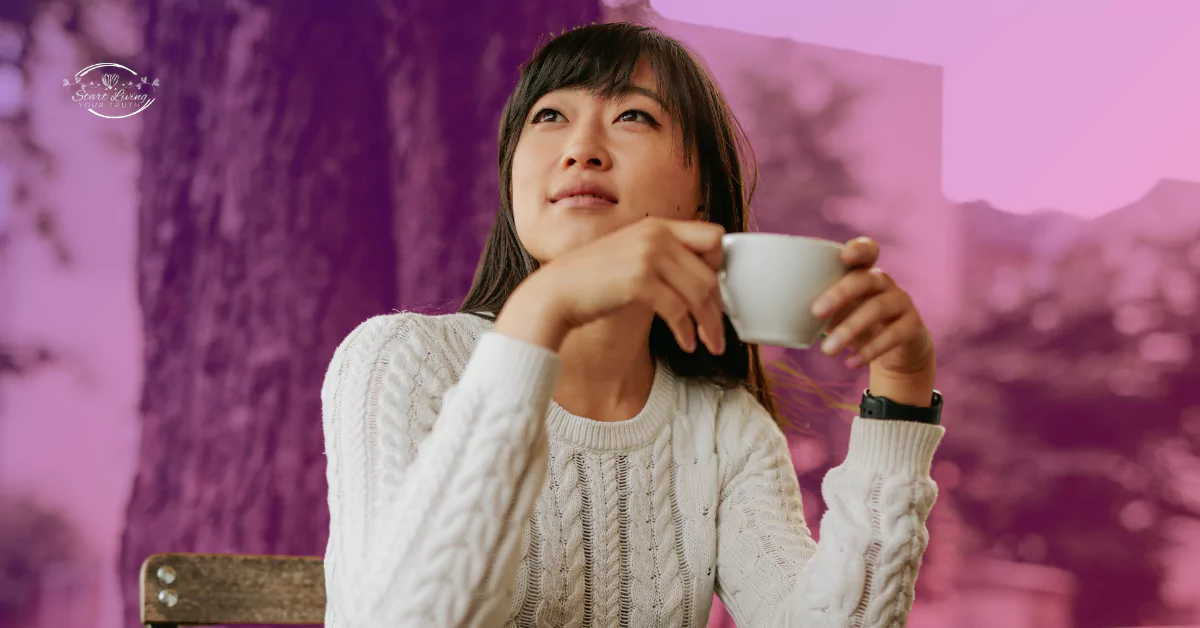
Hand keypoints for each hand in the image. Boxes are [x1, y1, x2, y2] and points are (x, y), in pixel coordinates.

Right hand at [496, 217, 726, 354]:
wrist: (555, 293)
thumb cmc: (593, 281)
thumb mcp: (632, 255)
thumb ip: (663, 258)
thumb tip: (702, 281)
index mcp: (658, 226)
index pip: (713, 236)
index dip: (719, 266)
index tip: (715, 292)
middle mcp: (657, 235)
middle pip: (711, 271)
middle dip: (718, 306)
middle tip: (718, 330)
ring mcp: (648, 256)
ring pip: (700, 292)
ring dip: (710, 324)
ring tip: (710, 343)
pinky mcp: (640, 281)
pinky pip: (679, 310)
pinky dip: (687, 331)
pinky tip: (686, 343)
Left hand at [809, 237, 935, 380]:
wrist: (897, 353)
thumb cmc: (856, 324)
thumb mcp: (837, 313)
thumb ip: (817, 307)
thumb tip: (778, 312)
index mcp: (864, 273)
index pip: (867, 251)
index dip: (859, 249)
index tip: (844, 255)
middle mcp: (885, 283)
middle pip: (865, 280)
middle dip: (840, 294)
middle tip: (815, 312)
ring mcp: (901, 303)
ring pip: (877, 309)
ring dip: (850, 329)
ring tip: (826, 350)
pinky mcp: (912, 326)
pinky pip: (893, 335)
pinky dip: (869, 351)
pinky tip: (850, 363)